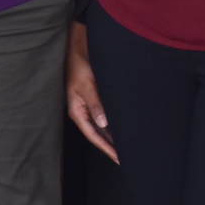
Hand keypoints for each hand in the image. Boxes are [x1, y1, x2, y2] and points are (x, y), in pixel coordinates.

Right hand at [66, 23, 116, 162]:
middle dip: (110, 146)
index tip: (119, 158)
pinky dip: (113, 126)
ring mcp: (88, 105)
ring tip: (127, 148)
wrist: (78, 46)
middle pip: (97, 134)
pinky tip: (123, 130)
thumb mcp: (86, 84)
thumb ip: (95, 103)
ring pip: (101, 127)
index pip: (92, 135)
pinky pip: (104, 117)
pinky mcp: (94, 99)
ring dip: (113, 137)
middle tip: (126, 158)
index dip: (106, 148)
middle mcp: (82, 111)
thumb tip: (103, 123)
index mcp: (76, 110)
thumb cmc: (79, 63)